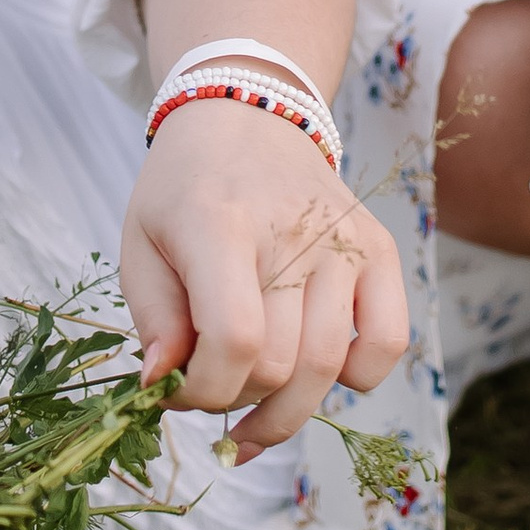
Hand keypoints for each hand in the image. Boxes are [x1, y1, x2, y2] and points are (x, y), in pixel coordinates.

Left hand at [120, 97, 407, 457]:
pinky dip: (356, 378)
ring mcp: (345, 240)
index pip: (234, 338)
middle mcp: (293, 230)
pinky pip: (388, 342)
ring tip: (254, 406)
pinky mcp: (379, 249)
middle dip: (235, 400)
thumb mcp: (141, 244)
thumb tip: (164, 385)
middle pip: (279, 364)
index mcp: (221, 223)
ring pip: (327, 368)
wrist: (246, 120)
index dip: (204, 391)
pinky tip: (314, 372)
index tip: (179, 392)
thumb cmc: (185, 190)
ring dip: (285, 409)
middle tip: (211, 388)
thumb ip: (152, 320)